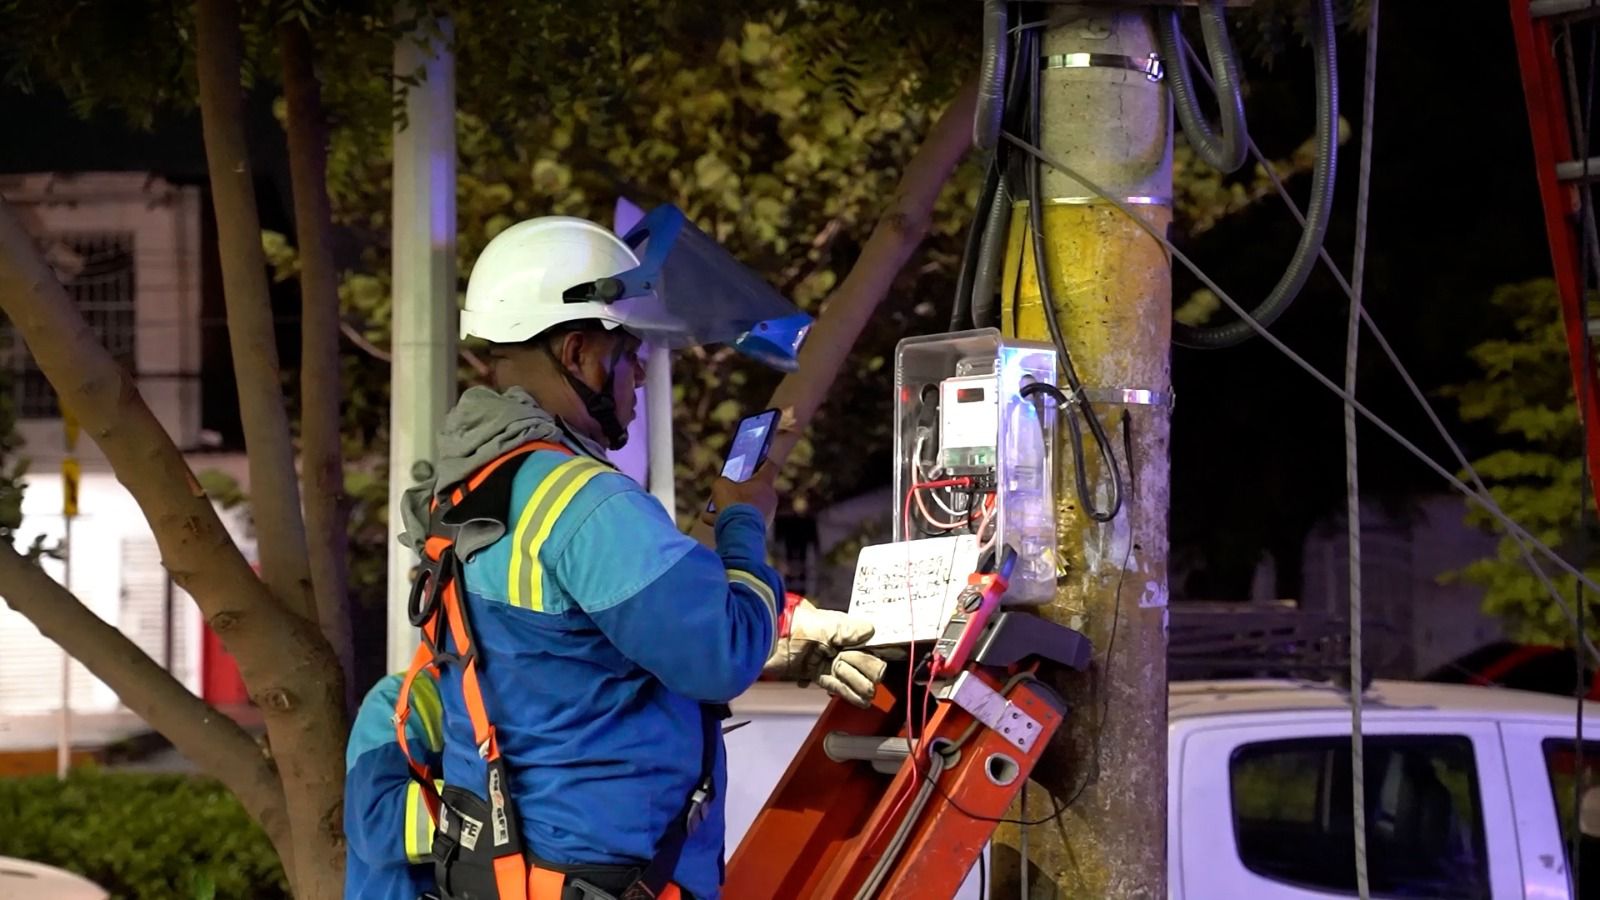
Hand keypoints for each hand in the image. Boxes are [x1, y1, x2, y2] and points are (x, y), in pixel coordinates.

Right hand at [701, 460, 778, 525]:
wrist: (738, 533)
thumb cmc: (732, 505)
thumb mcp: (720, 486)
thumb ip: (722, 482)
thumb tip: (722, 485)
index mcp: (764, 483)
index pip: (769, 465)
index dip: (763, 460)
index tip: (758, 457)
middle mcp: (769, 497)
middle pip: (756, 488)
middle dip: (740, 488)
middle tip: (728, 488)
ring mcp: (767, 514)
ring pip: (747, 506)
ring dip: (732, 507)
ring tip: (713, 509)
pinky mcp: (760, 528)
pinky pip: (743, 520)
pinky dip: (729, 520)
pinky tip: (710, 520)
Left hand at [762, 599, 887, 708]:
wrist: (764, 638)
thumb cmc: (794, 626)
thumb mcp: (824, 625)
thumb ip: (847, 629)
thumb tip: (871, 630)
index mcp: (840, 629)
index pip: (865, 643)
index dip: (876, 652)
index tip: (886, 663)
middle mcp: (834, 644)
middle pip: (859, 662)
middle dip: (866, 671)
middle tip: (874, 679)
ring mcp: (824, 660)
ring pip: (848, 675)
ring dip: (858, 684)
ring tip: (869, 694)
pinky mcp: (813, 673)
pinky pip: (835, 684)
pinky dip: (847, 692)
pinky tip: (860, 699)